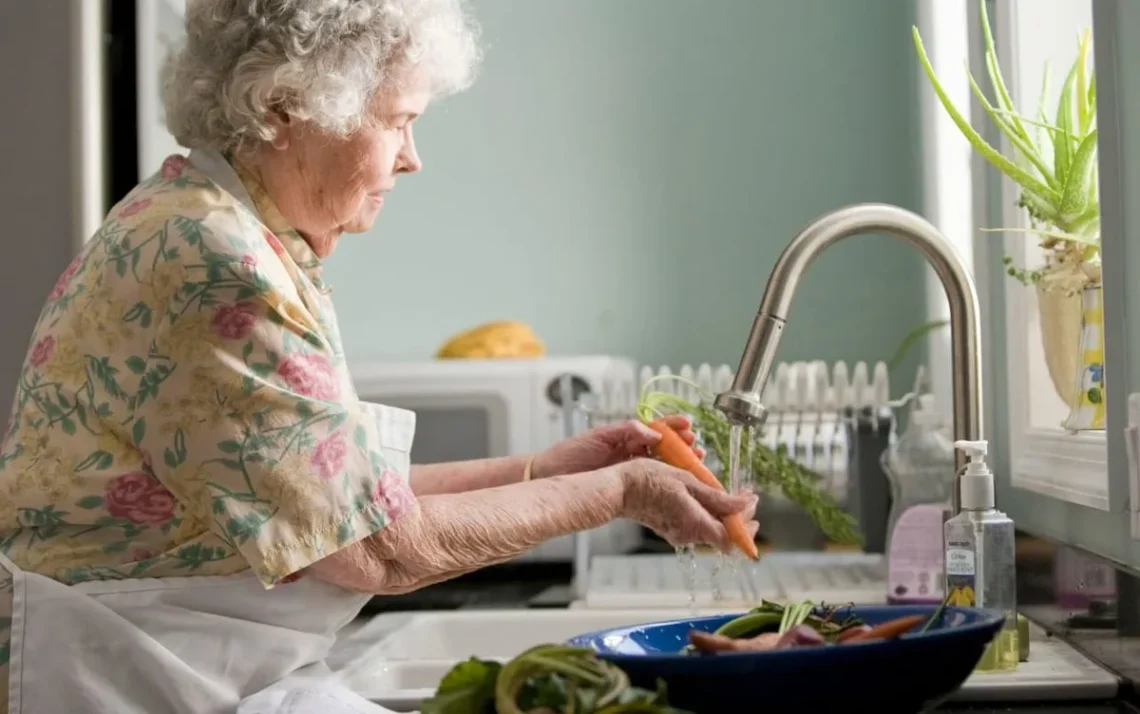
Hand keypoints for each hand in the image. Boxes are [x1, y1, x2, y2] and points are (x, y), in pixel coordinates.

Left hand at [532, 415, 703, 478]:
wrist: (550, 477)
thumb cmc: (569, 455)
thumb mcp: (599, 437)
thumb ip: (626, 431)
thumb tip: (653, 431)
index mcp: (625, 436)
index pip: (656, 428)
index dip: (674, 427)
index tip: (688, 426)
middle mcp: (631, 452)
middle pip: (665, 448)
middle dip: (683, 446)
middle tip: (697, 448)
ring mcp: (630, 470)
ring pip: (662, 465)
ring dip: (680, 464)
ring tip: (695, 462)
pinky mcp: (626, 487)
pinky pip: (651, 483)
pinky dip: (666, 482)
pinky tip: (678, 484)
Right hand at [613, 458, 758, 551]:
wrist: (618, 488)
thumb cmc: (648, 480)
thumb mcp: (686, 481)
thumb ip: (716, 497)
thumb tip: (743, 505)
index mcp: (695, 524)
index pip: (731, 539)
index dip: (747, 526)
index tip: (752, 502)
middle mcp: (688, 535)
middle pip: (723, 535)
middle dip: (739, 517)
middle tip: (745, 497)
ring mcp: (678, 533)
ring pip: (711, 529)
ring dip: (724, 513)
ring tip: (728, 493)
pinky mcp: (671, 528)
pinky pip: (697, 525)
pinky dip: (708, 513)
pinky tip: (707, 496)